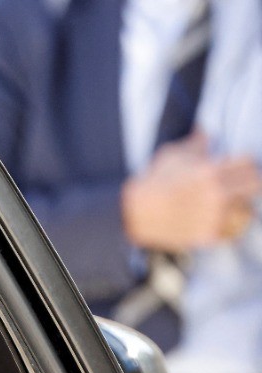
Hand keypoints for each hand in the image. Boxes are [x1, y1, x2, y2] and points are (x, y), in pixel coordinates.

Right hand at [122, 132, 260, 251]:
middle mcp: (216, 194)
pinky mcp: (207, 234)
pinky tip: (221, 222)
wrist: (131, 213)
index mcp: (209, 171)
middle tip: (239, 186)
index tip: (239, 168)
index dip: (245, 164)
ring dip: (241, 208)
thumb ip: (195, 144)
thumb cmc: (151, 183)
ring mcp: (213, 216)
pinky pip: (233, 232)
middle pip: (255, 185)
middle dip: (248, 184)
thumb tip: (205, 130)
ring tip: (231, 207)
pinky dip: (230, 227)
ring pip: (248, 211)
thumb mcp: (171, 156)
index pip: (248, 163)